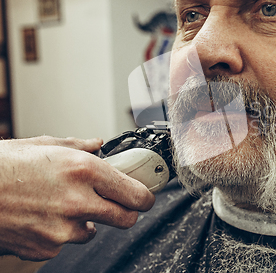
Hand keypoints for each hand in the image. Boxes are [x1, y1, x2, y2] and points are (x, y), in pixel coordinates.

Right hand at [0, 136, 155, 260]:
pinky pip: (65, 243)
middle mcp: (78, 201)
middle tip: (116, 204)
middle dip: (126, 212)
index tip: (145, 196)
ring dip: (86, 221)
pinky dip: (59, 233)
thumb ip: (78, 146)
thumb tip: (98, 144)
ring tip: (61, 205)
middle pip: (126, 218)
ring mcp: (62, 229)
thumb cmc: (2, 166)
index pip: (136, 193)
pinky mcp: (45, 248)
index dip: (145, 196)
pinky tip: (42, 217)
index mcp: (83, 170)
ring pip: (93, 232)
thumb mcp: (43, 145)